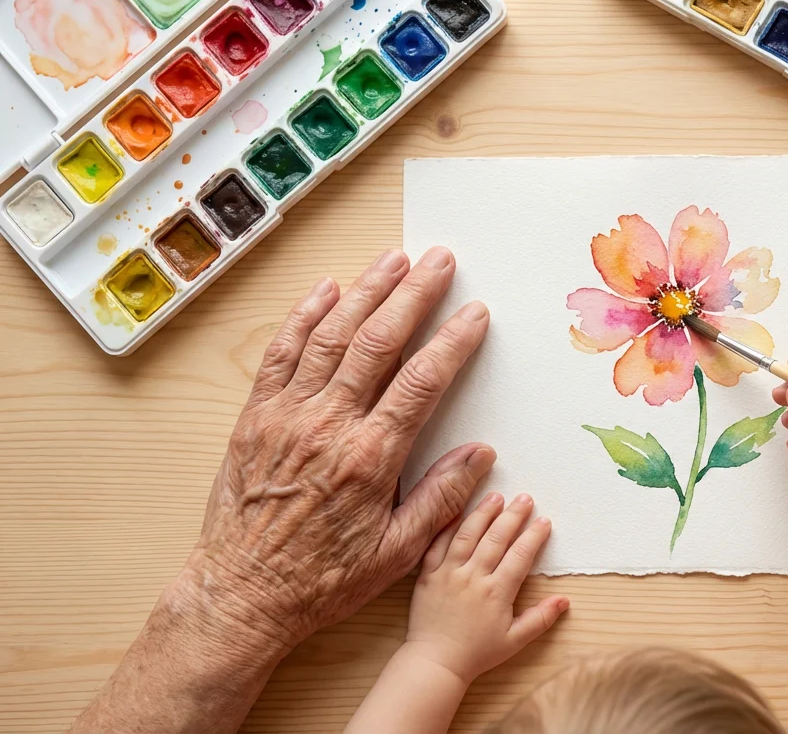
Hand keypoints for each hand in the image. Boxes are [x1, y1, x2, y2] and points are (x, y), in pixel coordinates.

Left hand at [182, 247, 494, 654]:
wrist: (242, 594)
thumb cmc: (322, 579)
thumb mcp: (398, 552)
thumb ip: (440, 497)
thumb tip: (481, 454)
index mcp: (370, 458)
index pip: (421, 381)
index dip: (451, 340)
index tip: (474, 313)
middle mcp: (328, 426)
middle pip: (377, 342)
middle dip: (413, 294)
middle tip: (439, 260)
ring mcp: (287, 417)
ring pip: (330, 337)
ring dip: (364, 291)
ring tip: (394, 259)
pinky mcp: (255, 418)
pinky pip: (280, 355)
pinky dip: (303, 317)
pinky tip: (326, 290)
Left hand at [403, 491, 568, 683]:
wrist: (435, 662)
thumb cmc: (476, 654)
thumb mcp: (514, 641)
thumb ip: (540, 618)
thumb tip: (565, 601)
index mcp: (496, 592)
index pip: (520, 555)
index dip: (534, 536)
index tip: (544, 520)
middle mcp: (473, 577)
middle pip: (496, 538)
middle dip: (513, 515)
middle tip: (525, 498)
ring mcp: (448, 573)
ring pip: (467, 535)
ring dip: (483, 513)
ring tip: (496, 496)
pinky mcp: (428, 575)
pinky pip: (437, 545)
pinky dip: (448, 527)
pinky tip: (458, 512)